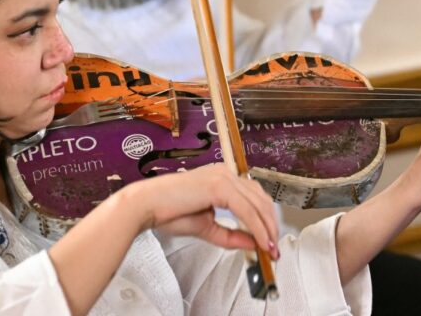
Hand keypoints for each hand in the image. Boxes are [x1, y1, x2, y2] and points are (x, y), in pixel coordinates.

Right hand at [137, 163, 279, 258]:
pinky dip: (257, 228)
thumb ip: (230, 235)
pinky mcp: (219, 186)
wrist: (146, 206)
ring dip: (267, 228)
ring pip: (257, 204)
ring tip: (269, 248)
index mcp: (223, 178)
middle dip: (270, 225)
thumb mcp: (206, 227)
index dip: (266, 220)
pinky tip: (261, 242)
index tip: (270, 241)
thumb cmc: (169, 212)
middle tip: (274, 248)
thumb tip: (254, 243)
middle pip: (261, 199)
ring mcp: (223, 177)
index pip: (254, 197)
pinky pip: (246, 210)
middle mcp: (226, 173)